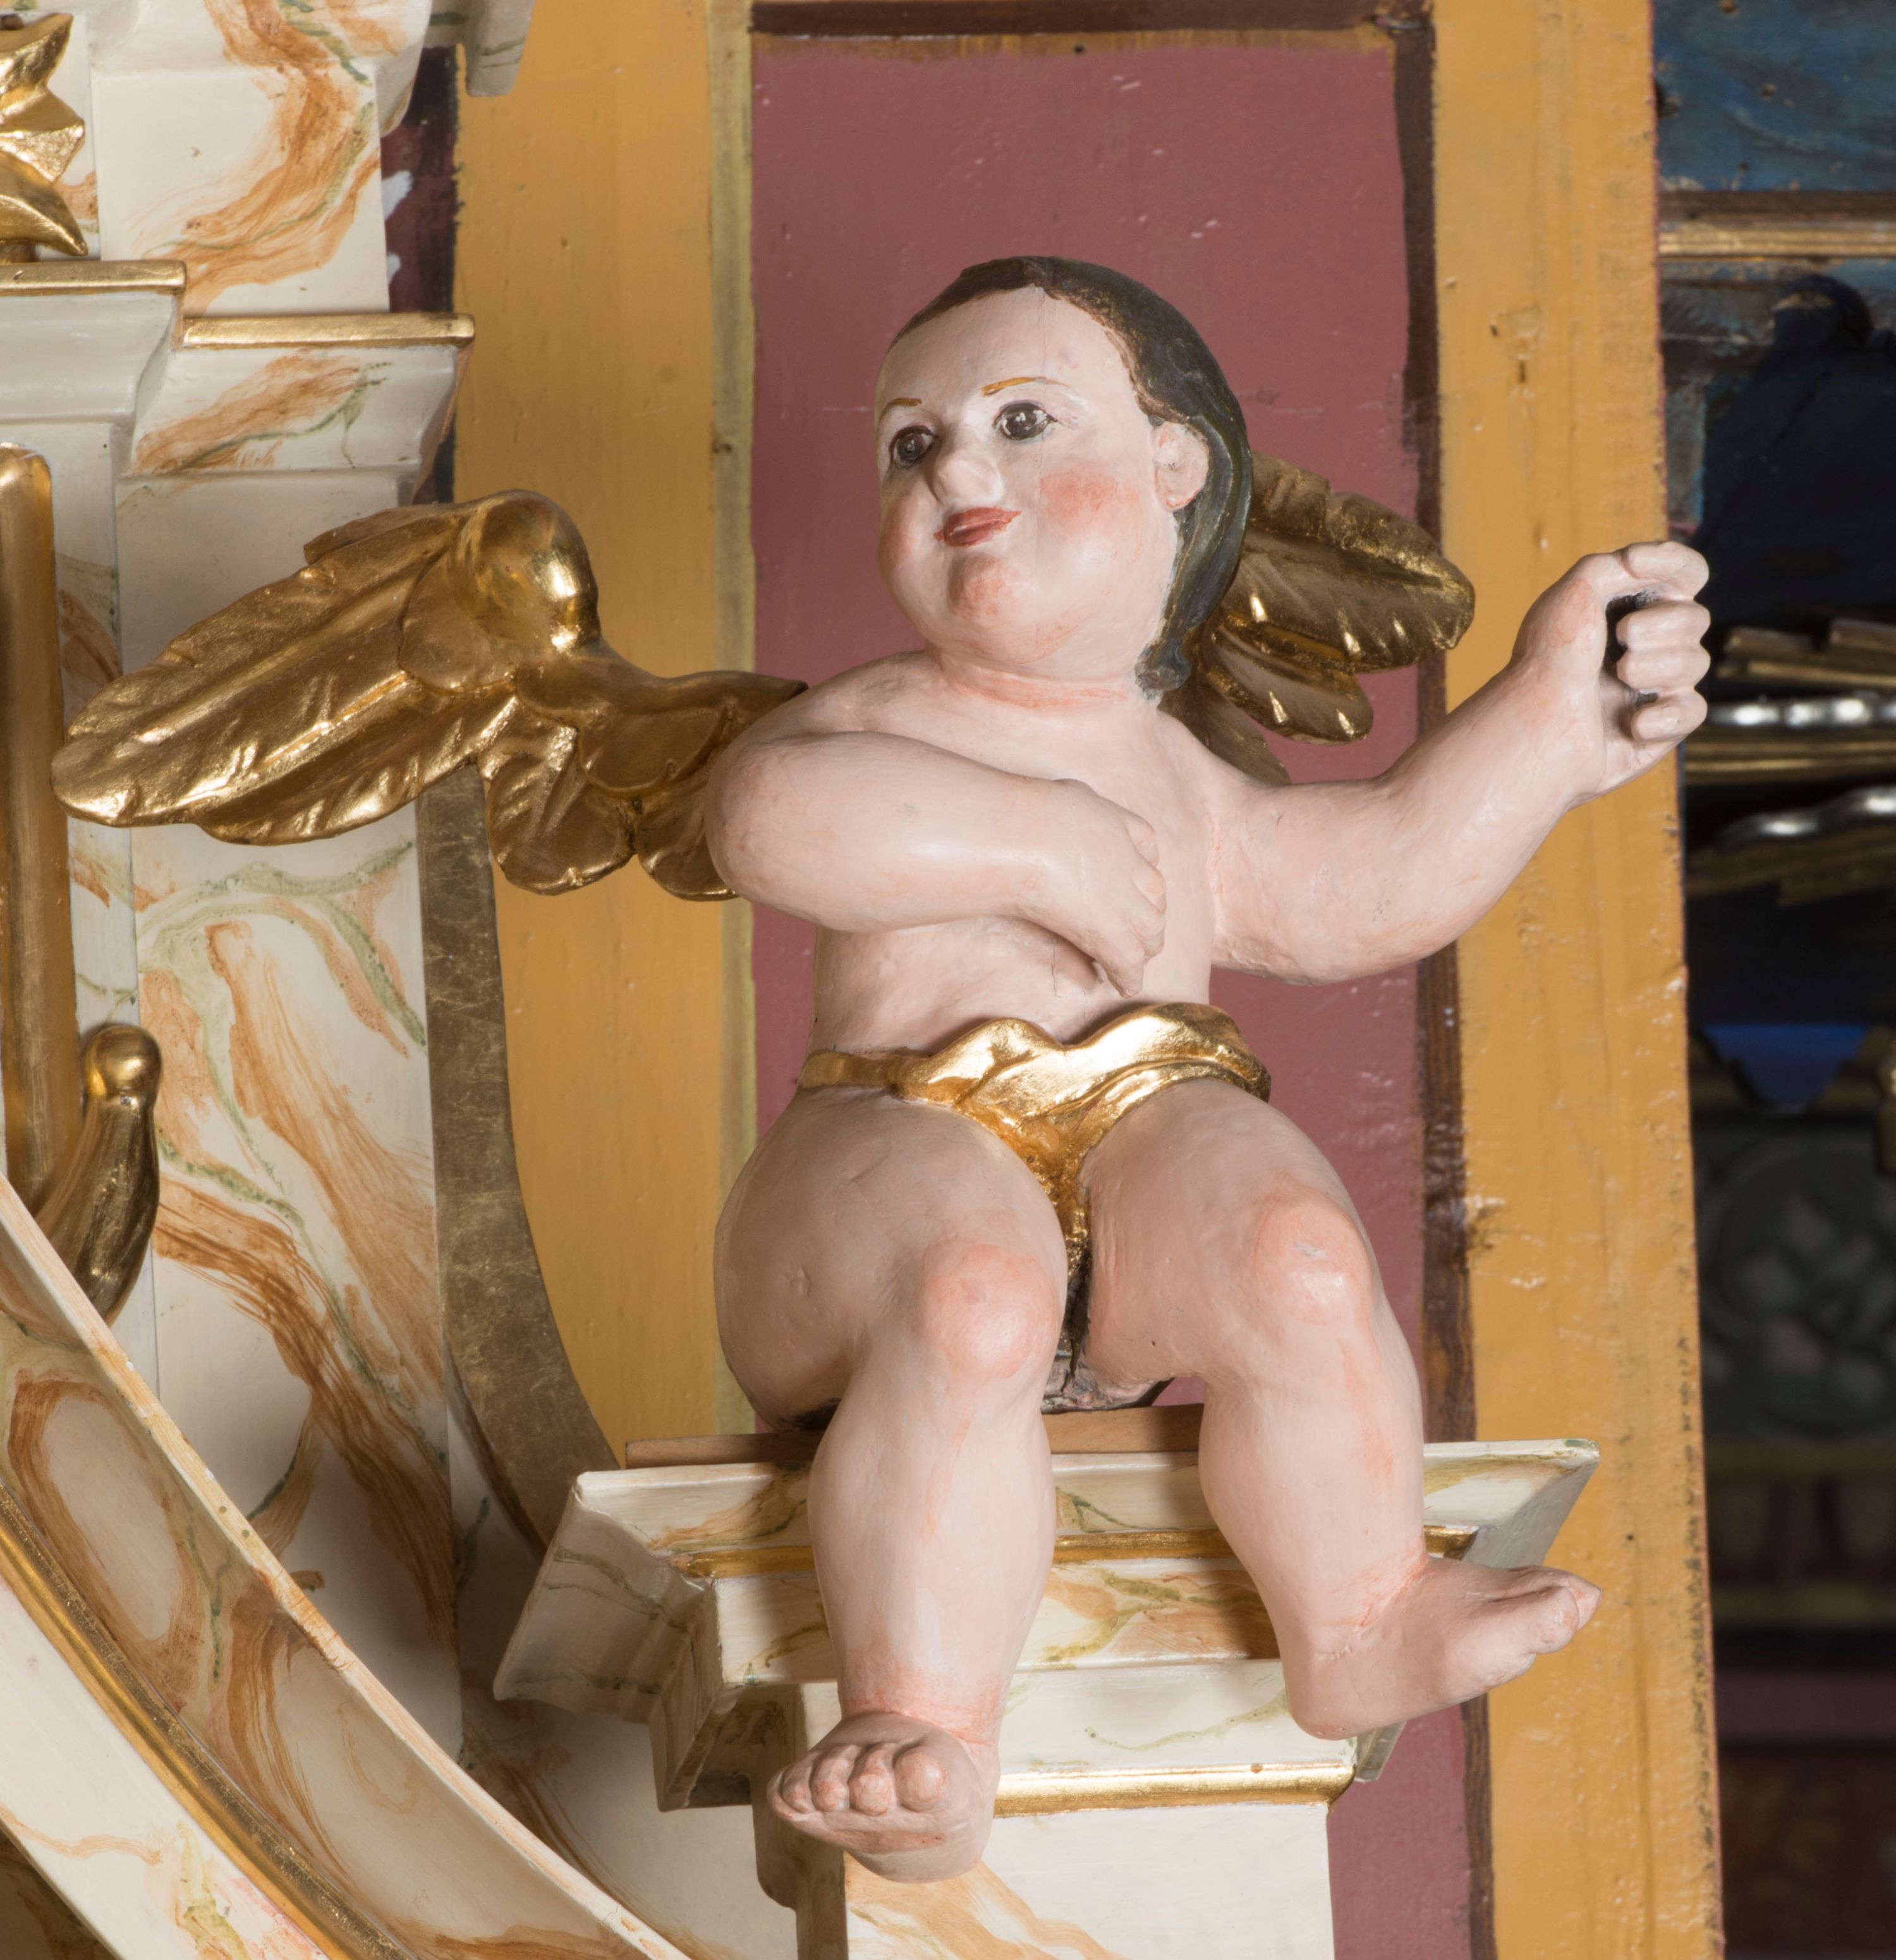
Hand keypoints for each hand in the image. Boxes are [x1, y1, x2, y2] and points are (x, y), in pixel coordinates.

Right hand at [1021, 778, 1166, 994]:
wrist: (1024, 837)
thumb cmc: (1028, 812)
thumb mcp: (1064, 795)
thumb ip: (1075, 800)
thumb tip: (1074, 798)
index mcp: (1119, 825)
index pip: (1146, 846)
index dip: (1143, 866)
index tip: (1137, 876)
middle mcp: (1129, 863)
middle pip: (1155, 892)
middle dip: (1151, 910)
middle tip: (1141, 926)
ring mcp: (1124, 900)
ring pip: (1151, 928)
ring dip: (1146, 944)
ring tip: (1137, 957)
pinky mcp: (1110, 932)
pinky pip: (1129, 960)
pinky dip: (1128, 975)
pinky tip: (1124, 984)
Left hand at [1510, 541, 1710, 800]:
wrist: (1536, 726)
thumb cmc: (1548, 658)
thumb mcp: (1573, 592)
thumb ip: (1615, 565)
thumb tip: (1648, 567)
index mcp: (1631, 608)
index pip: (1685, 574)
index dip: (1673, 562)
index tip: (1633, 562)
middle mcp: (1648, 645)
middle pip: (1695, 618)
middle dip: (1660, 625)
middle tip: (1620, 639)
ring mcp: (1655, 687)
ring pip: (1696, 662)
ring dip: (1656, 667)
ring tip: (1619, 677)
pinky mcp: (1661, 727)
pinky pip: (1693, 712)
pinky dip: (1663, 716)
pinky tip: (1632, 723)